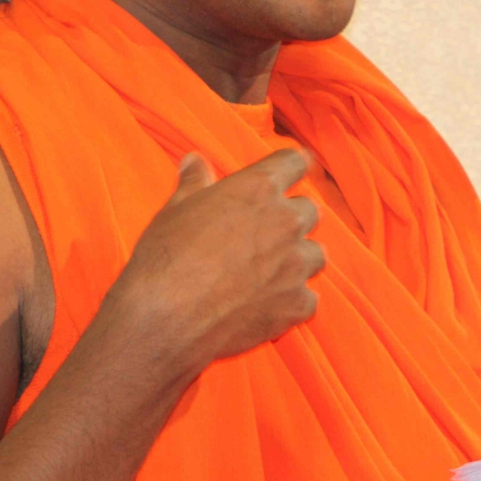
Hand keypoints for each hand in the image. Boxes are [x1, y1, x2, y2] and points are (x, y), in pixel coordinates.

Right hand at [111, 149, 323, 372]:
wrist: (165, 319)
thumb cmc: (166, 257)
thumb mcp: (175, 209)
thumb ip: (194, 182)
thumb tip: (194, 161)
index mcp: (258, 189)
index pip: (293, 162)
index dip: (289, 168)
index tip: (286, 174)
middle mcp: (285, 222)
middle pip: (308, 210)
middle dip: (290, 219)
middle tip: (263, 234)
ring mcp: (295, 266)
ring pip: (315, 255)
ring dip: (297, 260)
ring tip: (268, 273)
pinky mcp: (296, 305)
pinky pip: (307, 299)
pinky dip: (291, 302)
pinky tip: (267, 306)